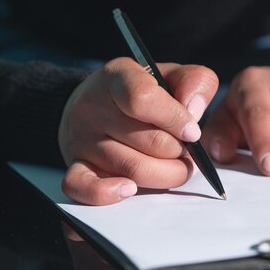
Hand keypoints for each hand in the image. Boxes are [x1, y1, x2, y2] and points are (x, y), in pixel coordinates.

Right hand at [58, 57, 217, 204]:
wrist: (93, 105)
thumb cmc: (140, 92)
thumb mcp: (170, 76)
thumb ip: (194, 82)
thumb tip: (194, 111)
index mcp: (117, 77)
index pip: (143, 99)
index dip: (175, 119)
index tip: (192, 132)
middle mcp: (93, 107)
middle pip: (150, 142)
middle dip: (179, 152)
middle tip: (186, 151)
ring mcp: (82, 139)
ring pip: (134, 169)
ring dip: (165, 175)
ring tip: (174, 167)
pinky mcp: (75, 166)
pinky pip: (85, 188)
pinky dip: (109, 193)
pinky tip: (129, 189)